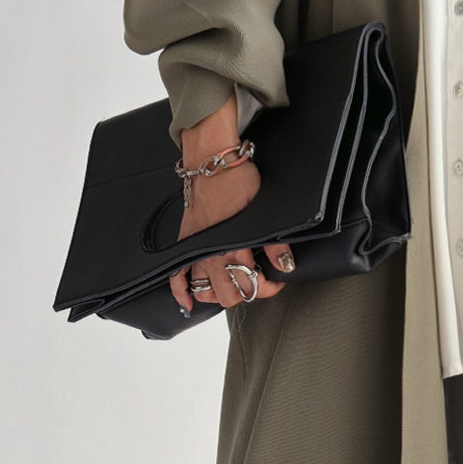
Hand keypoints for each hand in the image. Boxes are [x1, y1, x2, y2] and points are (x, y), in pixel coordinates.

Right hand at [170, 102, 293, 313]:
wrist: (211, 160)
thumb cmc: (237, 179)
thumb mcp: (263, 208)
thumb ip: (275, 240)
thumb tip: (286, 264)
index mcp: (232, 246)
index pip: (250, 285)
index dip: (268, 288)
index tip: (277, 280)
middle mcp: (211, 253)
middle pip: (227, 295)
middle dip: (246, 292)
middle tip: (258, 280)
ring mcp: (196, 249)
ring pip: (204, 291)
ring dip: (219, 294)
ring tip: (233, 286)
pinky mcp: (186, 242)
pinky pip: (176, 276)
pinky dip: (180, 292)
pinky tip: (187, 303)